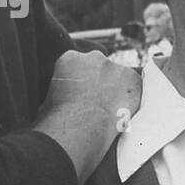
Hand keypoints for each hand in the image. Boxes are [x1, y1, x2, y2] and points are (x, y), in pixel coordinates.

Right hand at [34, 50, 141, 183]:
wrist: (80, 127)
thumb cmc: (58, 119)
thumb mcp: (48, 99)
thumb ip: (60, 91)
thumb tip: (60, 100)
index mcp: (68, 58)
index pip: (79, 65)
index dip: (83, 81)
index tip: (84, 94)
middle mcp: (92, 57)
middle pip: (100, 67)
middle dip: (100, 81)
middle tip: (98, 103)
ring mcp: (114, 66)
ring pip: (118, 76)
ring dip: (116, 90)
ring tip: (111, 111)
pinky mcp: (132, 78)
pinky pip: (135, 87)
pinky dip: (131, 98)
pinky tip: (124, 111)